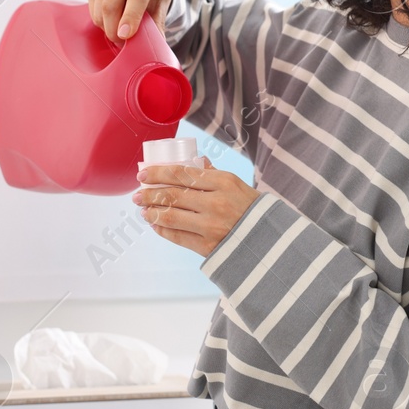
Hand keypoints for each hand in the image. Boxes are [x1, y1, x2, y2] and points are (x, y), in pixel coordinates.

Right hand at [86, 0, 171, 41]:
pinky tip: (110, 18)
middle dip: (113, 30)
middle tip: (121, 42)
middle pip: (110, 5)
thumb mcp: (161, 8)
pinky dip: (99, 20)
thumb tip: (153, 47)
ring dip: (106, 27)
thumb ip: (156, 26)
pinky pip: (91, 8)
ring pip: (99, 9)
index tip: (125, 36)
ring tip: (118, 30)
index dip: (130, 18)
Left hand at [133, 157, 260, 257]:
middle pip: (172, 195)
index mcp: (223, 182)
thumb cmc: (252, 209)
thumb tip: (194, 161)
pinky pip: (177, 237)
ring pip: (170, 217)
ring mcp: (211, 226)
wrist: (271, 241)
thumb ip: (213, 174)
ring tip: (143, 210)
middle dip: (149, 194)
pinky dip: (162, 230)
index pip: (181, 173)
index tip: (143, 174)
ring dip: (152, 212)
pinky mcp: (208, 247)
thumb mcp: (237, 185)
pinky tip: (155, 225)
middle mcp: (215, 203)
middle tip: (137, 194)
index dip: (158, 173)